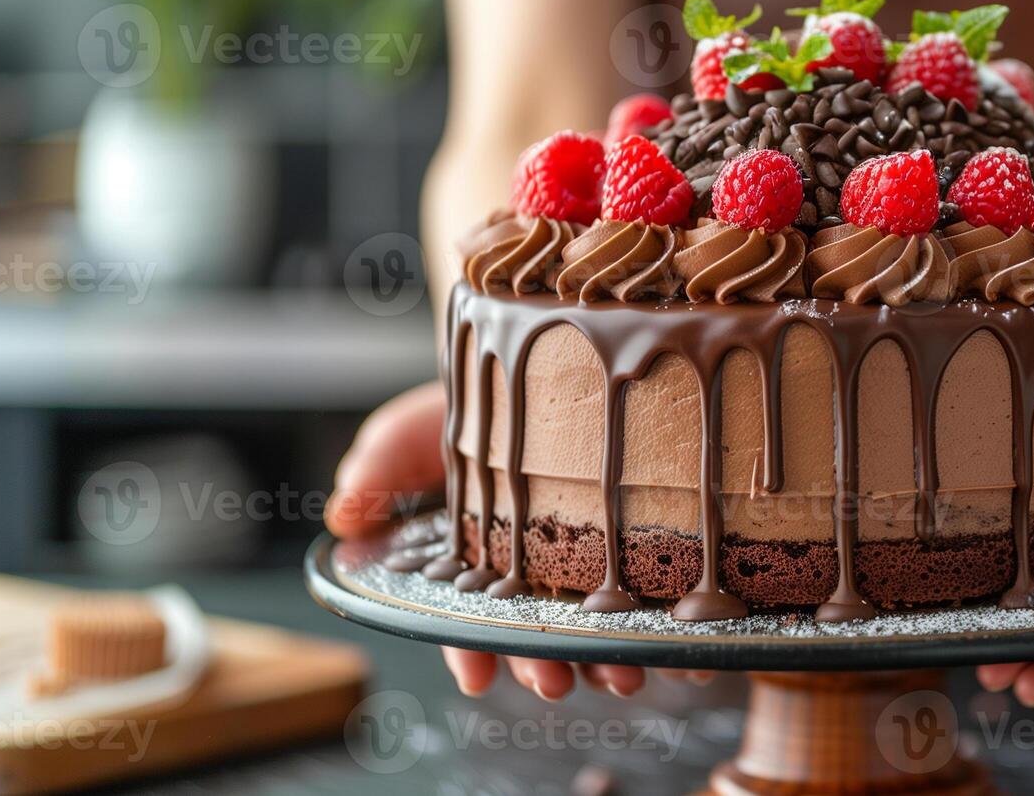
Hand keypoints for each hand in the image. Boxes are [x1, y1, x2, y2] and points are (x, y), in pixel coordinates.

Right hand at [326, 383, 712, 699]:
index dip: (471, 651)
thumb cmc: (483, 403)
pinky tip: (691, 644)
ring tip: (627, 669)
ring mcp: (599, 563)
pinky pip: (672, 596)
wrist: (562, 353)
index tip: (478, 675)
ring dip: (614, 657)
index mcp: (480, 562)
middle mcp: (541, 573)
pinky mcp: (657, 544)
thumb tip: (342, 516)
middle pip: (543, 635)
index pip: (469, 621)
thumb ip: (381, 468)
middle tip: (557, 679)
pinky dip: (681, 626)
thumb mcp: (419, 427)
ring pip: (606, 629)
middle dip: (550, 664)